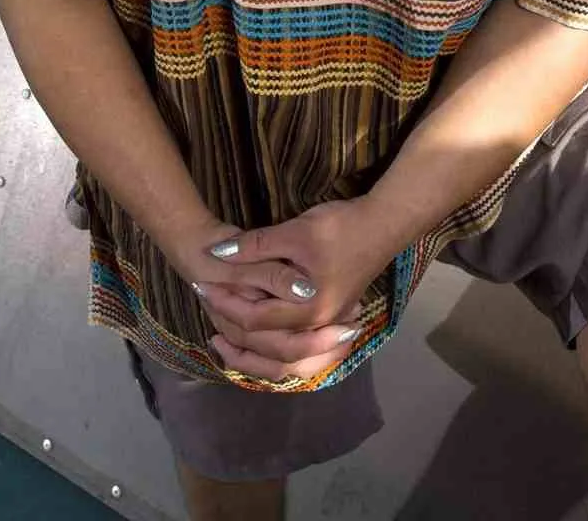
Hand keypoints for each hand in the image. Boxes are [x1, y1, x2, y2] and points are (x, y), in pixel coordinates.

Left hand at [193, 199, 402, 382]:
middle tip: (210, 326)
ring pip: (289, 362)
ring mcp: (329, 327)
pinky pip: (303, 354)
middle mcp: (319, 327)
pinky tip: (264, 344)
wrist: (384, 225)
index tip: (203, 287)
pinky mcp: (333, 321)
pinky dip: (280, 355)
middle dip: (236, 338)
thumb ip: (255, 246)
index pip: (255, 319)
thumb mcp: (295, 231)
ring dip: (257, 359)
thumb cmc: (341, 227)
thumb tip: (216, 254)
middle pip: (270, 349)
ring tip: (229, 346)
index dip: (225, 304)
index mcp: (308, 308)